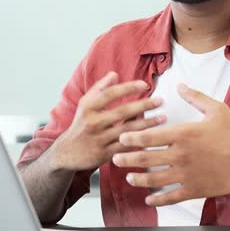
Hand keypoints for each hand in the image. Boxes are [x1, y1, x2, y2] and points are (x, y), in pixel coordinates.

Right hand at [51, 72, 166, 171]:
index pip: (110, 94)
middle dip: (143, 105)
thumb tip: (114, 75)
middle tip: (160, 101)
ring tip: (162, 118)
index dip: (128, 88)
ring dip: (147, 124)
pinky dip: (140, 141)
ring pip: (127, 130)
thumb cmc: (81, 124)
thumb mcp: (85, 104)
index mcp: (88, 107)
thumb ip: (99, 88)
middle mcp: (93, 123)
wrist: (67, 152)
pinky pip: (126, 147)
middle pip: (122, 112)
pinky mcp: (104, 155)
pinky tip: (154, 137)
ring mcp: (99, 140)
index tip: (145, 85)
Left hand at [112, 83, 229, 205]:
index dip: (132, 137)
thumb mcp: (216, 110)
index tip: (122, 137)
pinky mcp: (195, 190)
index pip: (149, 136)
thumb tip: (180, 85)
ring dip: (138, 178)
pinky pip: (171, 197)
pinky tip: (149, 198)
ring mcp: (186, 174)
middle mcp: (181, 155)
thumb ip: (195, 97)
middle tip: (115, 158)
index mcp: (184, 134)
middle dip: (126, 159)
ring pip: (154, 179)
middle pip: (145, 159)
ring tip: (129, 177)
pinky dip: (157, 199)